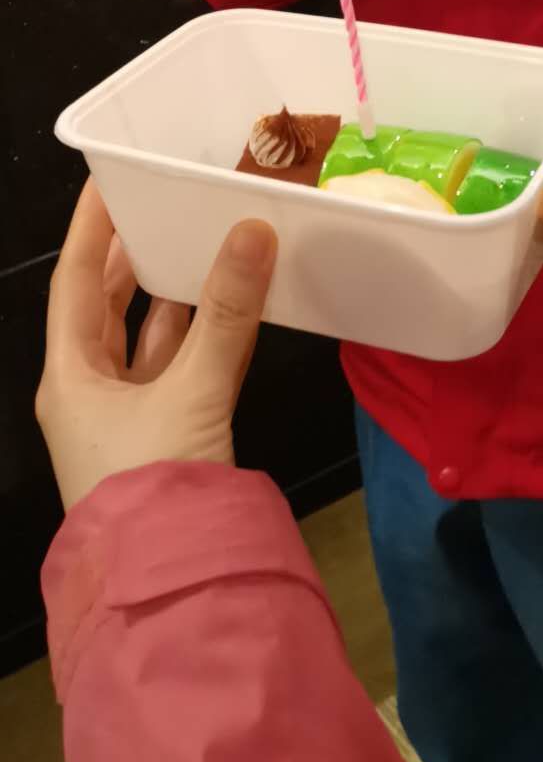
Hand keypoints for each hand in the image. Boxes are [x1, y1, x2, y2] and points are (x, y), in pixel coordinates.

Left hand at [36, 183, 276, 511]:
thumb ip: (226, 311)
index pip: (73, 281)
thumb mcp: (192, 390)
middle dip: (131, 257)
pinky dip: (208, 334)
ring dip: (178, 293)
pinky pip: (185, 369)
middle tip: (162, 203)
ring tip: (207, 240)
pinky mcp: (170, 438)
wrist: (171, 582)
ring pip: (150, 338)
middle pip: (106, 307)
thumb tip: (252, 228)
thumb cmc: (155, 482)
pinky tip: (239, 305)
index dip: (91, 228)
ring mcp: (131, 417)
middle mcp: (90, 392)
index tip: (109, 180)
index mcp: (70, 377)